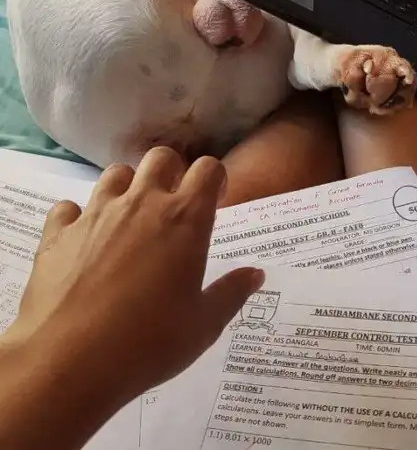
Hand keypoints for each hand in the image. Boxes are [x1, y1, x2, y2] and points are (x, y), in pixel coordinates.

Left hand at [8, 148, 263, 411]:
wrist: (69, 362)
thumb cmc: (149, 343)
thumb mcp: (203, 325)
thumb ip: (231, 293)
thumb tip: (255, 274)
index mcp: (185, 218)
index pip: (208, 168)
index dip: (215, 179)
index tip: (215, 203)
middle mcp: (142, 203)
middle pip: (160, 157)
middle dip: (171, 172)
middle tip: (172, 207)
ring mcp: (96, 214)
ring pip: (115, 174)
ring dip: (126, 189)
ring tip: (128, 221)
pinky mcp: (58, 233)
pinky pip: (68, 208)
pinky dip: (78, 218)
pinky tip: (82, 242)